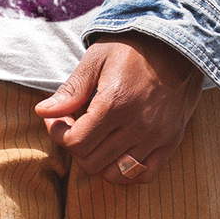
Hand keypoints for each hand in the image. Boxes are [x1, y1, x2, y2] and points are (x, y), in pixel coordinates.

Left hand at [34, 35, 205, 186]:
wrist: (176, 44)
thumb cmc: (131, 48)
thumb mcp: (96, 59)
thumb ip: (71, 90)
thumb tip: (42, 111)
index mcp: (115, 103)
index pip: (76, 142)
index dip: (57, 133)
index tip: (56, 118)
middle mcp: (138, 125)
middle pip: (92, 162)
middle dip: (73, 147)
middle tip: (72, 126)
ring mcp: (157, 137)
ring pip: (115, 174)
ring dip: (97, 161)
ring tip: (94, 139)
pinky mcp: (171, 141)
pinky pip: (144, 174)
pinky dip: (125, 171)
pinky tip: (116, 151)